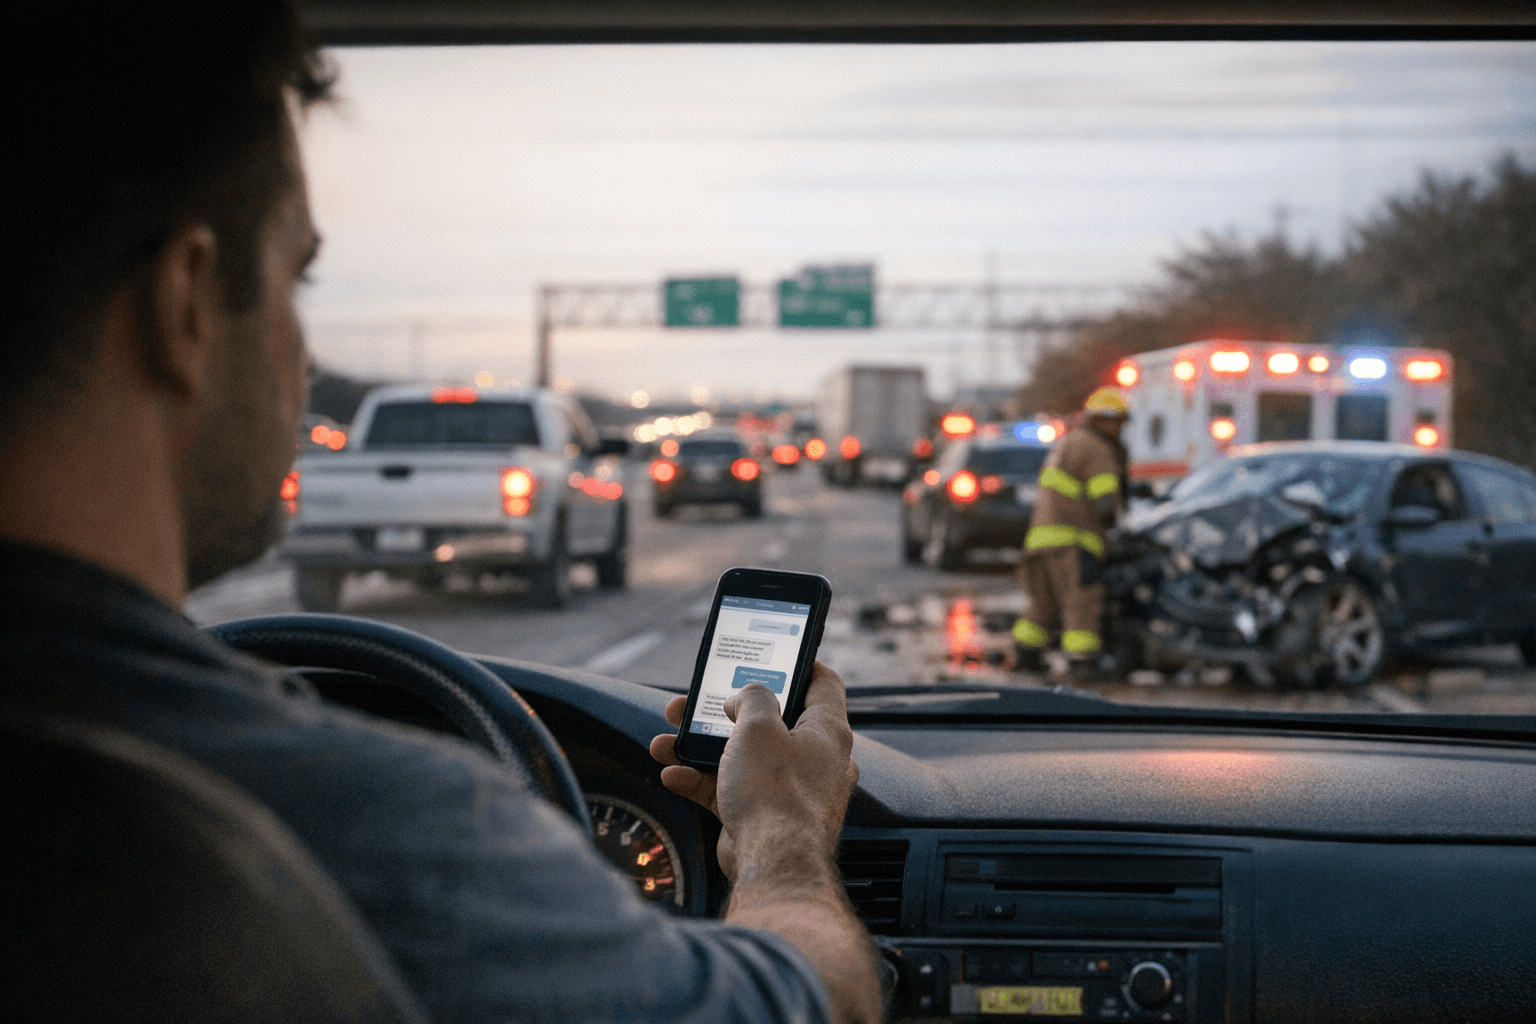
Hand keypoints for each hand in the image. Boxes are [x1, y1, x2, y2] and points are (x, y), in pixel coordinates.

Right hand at [649, 661, 857, 878]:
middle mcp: (814, 759)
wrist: (772, 863)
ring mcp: (788, 790)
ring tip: (668, 740)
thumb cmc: (776, 792)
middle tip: (697, 703)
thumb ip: (752, 698)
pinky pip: (730, 789)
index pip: (822, 683)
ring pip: (742, 756)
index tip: (773, 655)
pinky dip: (701, 781)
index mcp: (827, 731)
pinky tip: (673, 775)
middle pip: (770, 721)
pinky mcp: (764, 816)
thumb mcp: (759, 725)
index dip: (799, 663)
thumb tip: (745, 697)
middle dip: (725, 712)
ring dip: (701, 748)